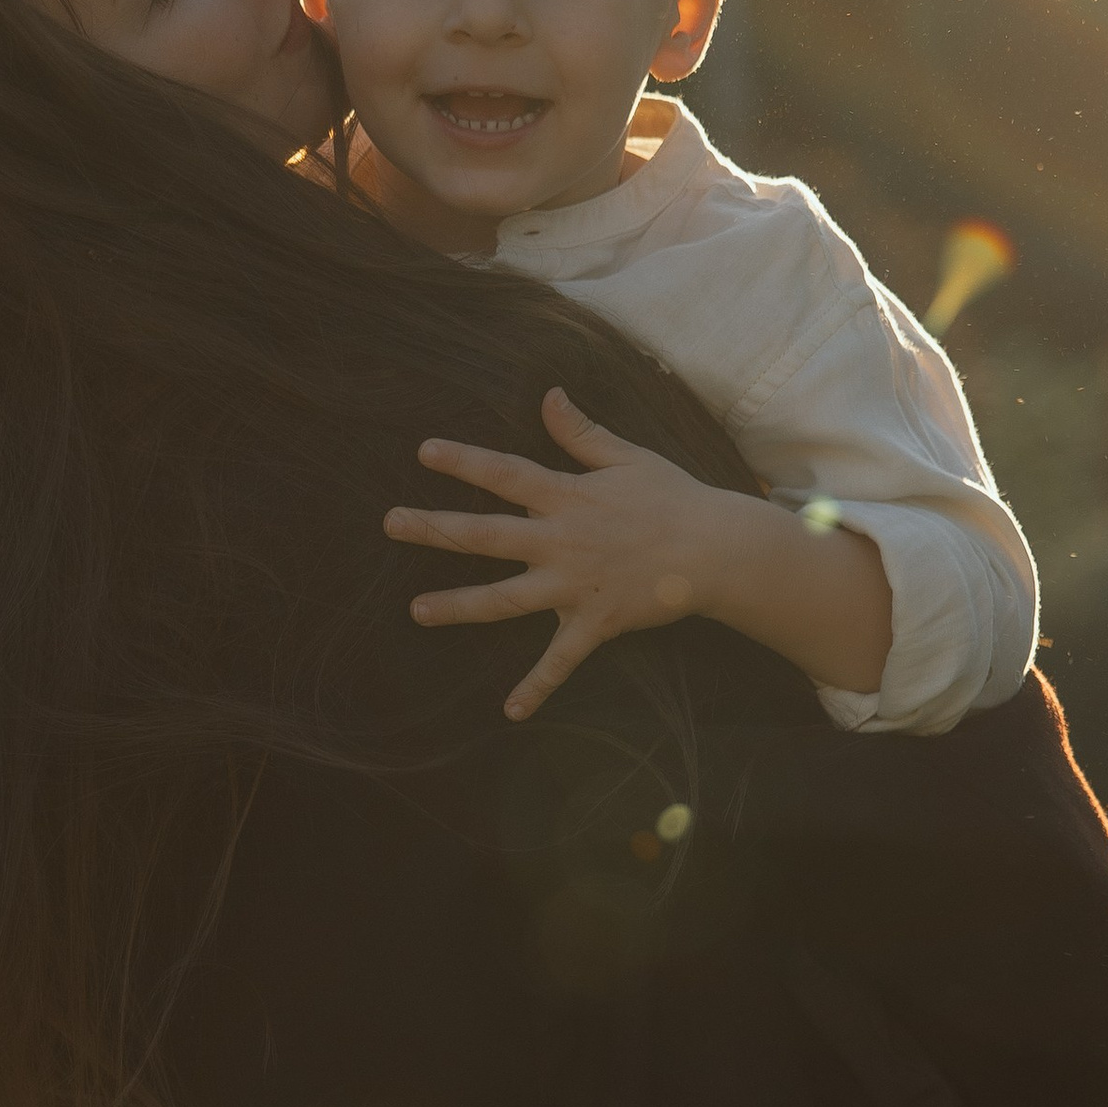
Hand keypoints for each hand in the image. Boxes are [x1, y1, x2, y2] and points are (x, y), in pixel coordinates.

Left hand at [384, 387, 743, 720]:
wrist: (716, 550)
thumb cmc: (674, 498)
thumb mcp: (628, 457)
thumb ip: (581, 433)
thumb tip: (549, 396)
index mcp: (567, 497)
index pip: (506, 473)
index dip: (466, 461)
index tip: (425, 452)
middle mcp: (561, 541)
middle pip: (487, 534)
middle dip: (436, 528)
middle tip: (391, 523)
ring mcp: (573, 585)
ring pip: (506, 599)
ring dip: (459, 605)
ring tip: (416, 611)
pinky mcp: (594, 623)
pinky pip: (560, 661)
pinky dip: (537, 687)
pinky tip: (511, 711)